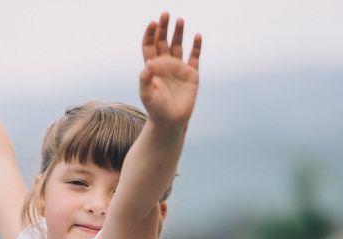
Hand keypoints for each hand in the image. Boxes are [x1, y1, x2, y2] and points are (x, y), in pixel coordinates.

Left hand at [139, 12, 201, 126]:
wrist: (171, 121)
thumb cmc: (156, 109)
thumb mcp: (147, 95)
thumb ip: (145, 80)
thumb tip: (148, 64)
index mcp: (152, 67)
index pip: (149, 45)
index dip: (150, 34)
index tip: (152, 23)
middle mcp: (165, 64)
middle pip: (163, 41)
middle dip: (164, 27)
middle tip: (165, 14)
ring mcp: (179, 68)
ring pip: (178, 45)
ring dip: (179, 33)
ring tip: (180, 20)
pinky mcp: (192, 74)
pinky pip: (194, 57)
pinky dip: (196, 47)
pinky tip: (197, 36)